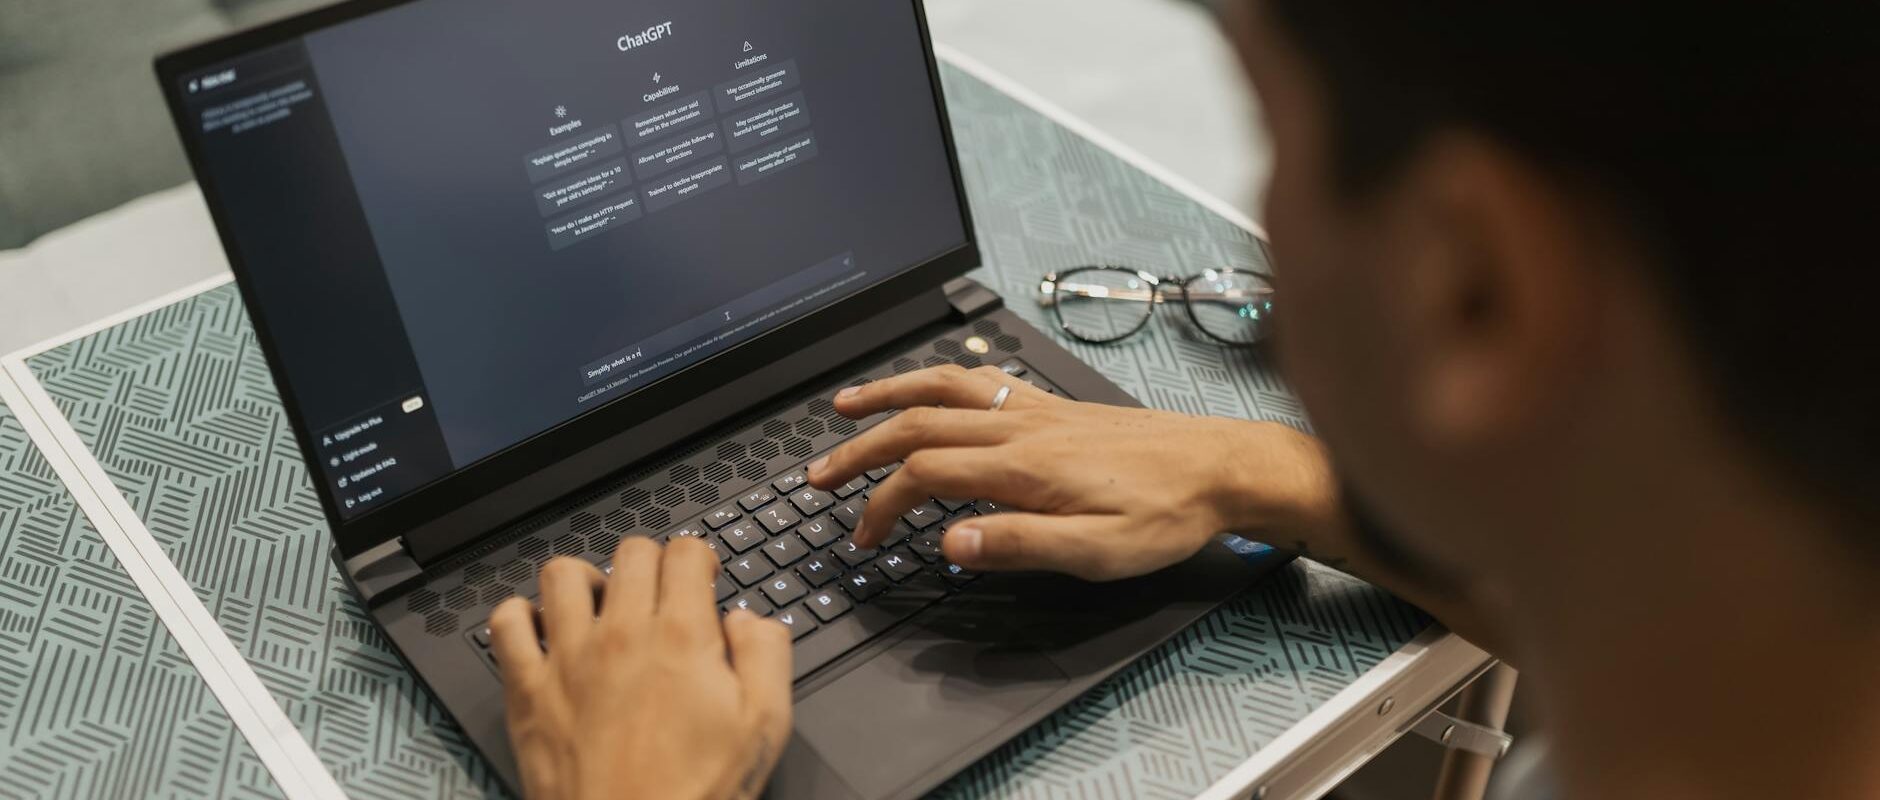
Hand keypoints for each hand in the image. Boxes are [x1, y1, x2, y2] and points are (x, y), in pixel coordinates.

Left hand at [488, 538, 792, 799]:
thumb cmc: (695, 793)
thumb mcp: (764, 725)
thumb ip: (766, 656)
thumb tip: (749, 620)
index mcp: (681, 637)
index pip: (683, 552)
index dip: (697, 560)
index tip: (698, 581)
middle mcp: (621, 635)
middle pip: (630, 552)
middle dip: (652, 564)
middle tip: (659, 596)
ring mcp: (567, 659)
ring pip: (563, 574)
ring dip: (586, 580)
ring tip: (602, 605)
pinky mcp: (527, 691)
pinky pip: (507, 625)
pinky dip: (522, 617)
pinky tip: (545, 632)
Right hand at [805, 365, 1337, 580]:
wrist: (1221, 468)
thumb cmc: (1166, 515)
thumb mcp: (1095, 552)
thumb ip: (1017, 544)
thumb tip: (948, 543)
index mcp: (1021, 466)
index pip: (924, 475)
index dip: (881, 505)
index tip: (863, 537)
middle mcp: (1020, 427)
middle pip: (916, 425)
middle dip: (859, 450)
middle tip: (818, 475)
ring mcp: (1034, 410)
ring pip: (942, 389)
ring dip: (887, 396)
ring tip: (846, 406)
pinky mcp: (1052, 405)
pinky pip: (979, 380)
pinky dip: (937, 379)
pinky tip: (929, 388)